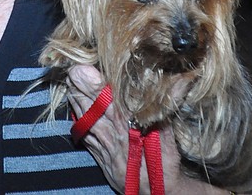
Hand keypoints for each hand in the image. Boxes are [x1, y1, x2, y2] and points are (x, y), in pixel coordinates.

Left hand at [66, 65, 229, 194]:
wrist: (153, 193)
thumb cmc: (162, 163)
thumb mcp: (168, 135)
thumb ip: (169, 106)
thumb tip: (182, 81)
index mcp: (127, 125)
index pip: (106, 100)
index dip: (94, 85)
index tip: (83, 69)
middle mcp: (111, 133)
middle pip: (90, 106)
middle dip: (79, 88)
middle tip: (71, 70)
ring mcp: (102, 144)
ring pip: (84, 118)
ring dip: (76, 100)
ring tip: (69, 82)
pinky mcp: (98, 154)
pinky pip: (83, 133)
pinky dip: (78, 119)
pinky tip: (74, 108)